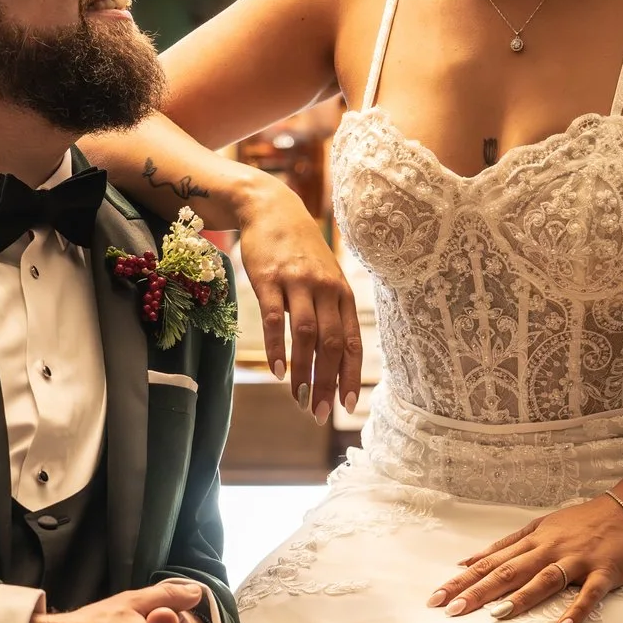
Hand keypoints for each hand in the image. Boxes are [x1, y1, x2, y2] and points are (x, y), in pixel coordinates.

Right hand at [235, 180, 359, 420]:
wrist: (272, 209)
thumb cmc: (300, 252)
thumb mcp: (325, 278)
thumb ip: (331, 313)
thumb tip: (334, 359)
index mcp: (342, 293)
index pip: (352, 342)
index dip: (350, 375)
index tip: (346, 406)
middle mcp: (325, 289)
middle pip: (331, 343)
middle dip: (326, 382)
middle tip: (317, 413)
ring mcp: (297, 283)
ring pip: (306, 334)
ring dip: (303, 370)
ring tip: (297, 398)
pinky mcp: (269, 279)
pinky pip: (275, 318)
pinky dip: (276, 347)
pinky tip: (277, 369)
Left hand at [427, 484, 622, 622]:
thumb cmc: (583, 521)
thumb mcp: (540, 526)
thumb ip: (506, 545)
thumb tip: (468, 560)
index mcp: (533, 540)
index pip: (490, 562)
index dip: (463, 580)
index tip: (437, 597)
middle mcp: (549, 548)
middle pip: (509, 571)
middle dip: (479, 590)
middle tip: (452, 609)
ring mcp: (577, 559)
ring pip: (544, 579)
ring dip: (521, 597)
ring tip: (496, 615)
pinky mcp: (604, 571)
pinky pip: (589, 593)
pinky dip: (576, 610)